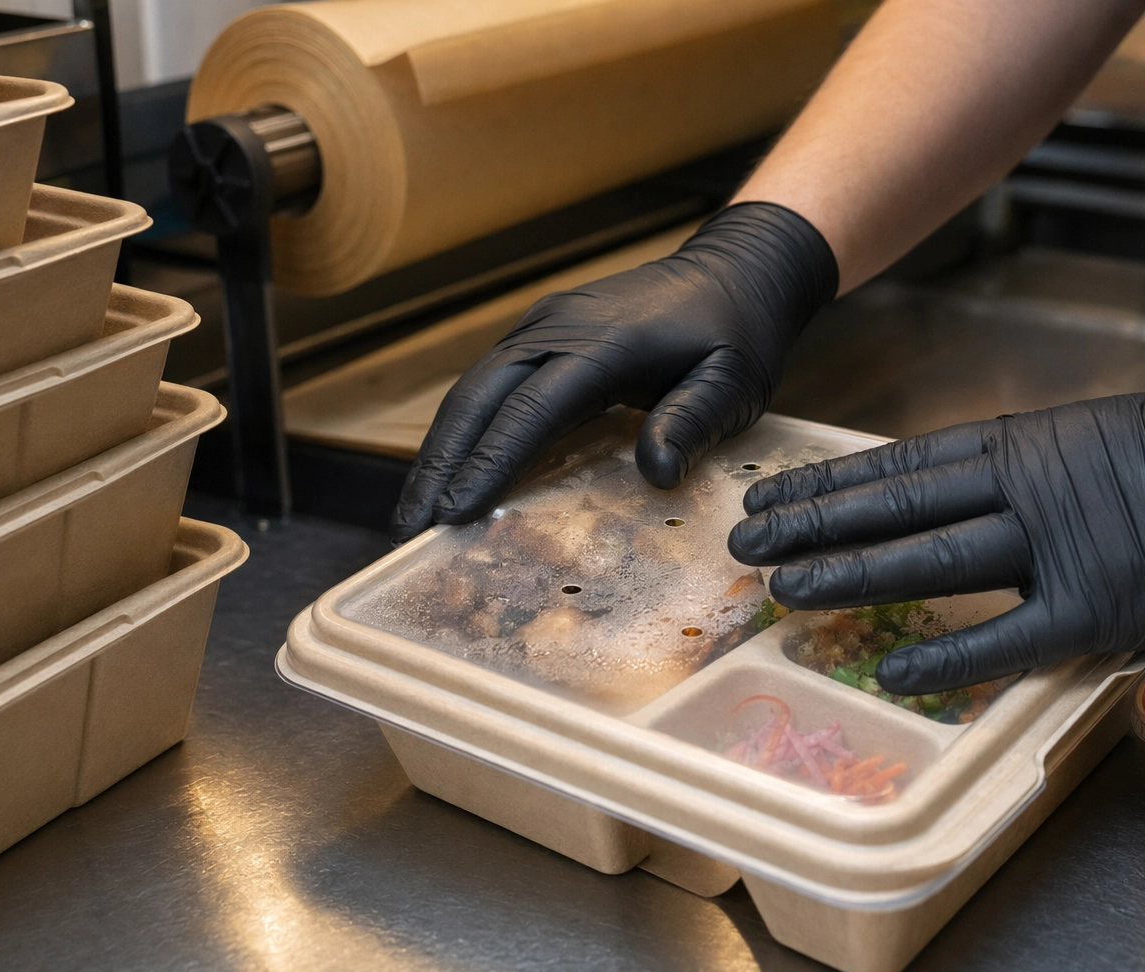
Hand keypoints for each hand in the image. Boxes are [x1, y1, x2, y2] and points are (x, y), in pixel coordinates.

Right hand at [390, 202, 837, 542]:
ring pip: (471, 390)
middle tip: (408, 528)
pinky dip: (462, 430)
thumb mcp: (735, 381)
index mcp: (603, 343)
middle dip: (438, 465)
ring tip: (413, 511)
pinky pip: (488, 384)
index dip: (488, 464)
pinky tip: (449, 470)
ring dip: (438, 450)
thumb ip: (695, 422)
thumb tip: (655, 475)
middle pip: (477, 399)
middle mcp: (557, 328)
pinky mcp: (540, 334)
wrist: (734, 271)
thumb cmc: (737, 333)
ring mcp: (542, 326)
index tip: (453, 513)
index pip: (530, 410)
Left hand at [728, 386, 1144, 692]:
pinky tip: (891, 671)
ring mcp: (1061, 546)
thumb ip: (1027, 464)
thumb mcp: (1098, 435)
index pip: (901, 464)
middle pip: (897, 507)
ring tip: (784, 588)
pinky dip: (948, 657)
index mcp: (1026, 442)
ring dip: (852, 575)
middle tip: (744, 540)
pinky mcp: (1101, 607)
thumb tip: (966, 486)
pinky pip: (1007, 638)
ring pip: (931, 561)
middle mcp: (1027, 486)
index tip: (772, 492)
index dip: (829, 482)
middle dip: (813, 524)